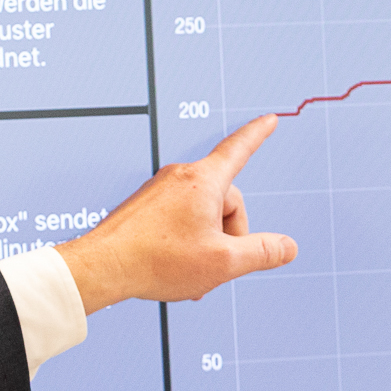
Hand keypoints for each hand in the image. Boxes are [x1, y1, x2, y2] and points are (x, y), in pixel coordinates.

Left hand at [58, 114, 299, 310]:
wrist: (103, 267)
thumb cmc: (158, 261)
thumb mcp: (223, 262)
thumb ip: (261, 252)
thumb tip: (288, 247)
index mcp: (203, 181)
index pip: (239, 149)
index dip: (258, 135)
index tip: (269, 119)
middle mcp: (180, 177)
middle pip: (226, 200)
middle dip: (230, 233)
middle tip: (216, 264)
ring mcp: (160, 190)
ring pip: (202, 213)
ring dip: (207, 242)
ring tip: (191, 270)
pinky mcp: (145, 206)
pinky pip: (180, 219)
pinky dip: (186, 242)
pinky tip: (174, 266)